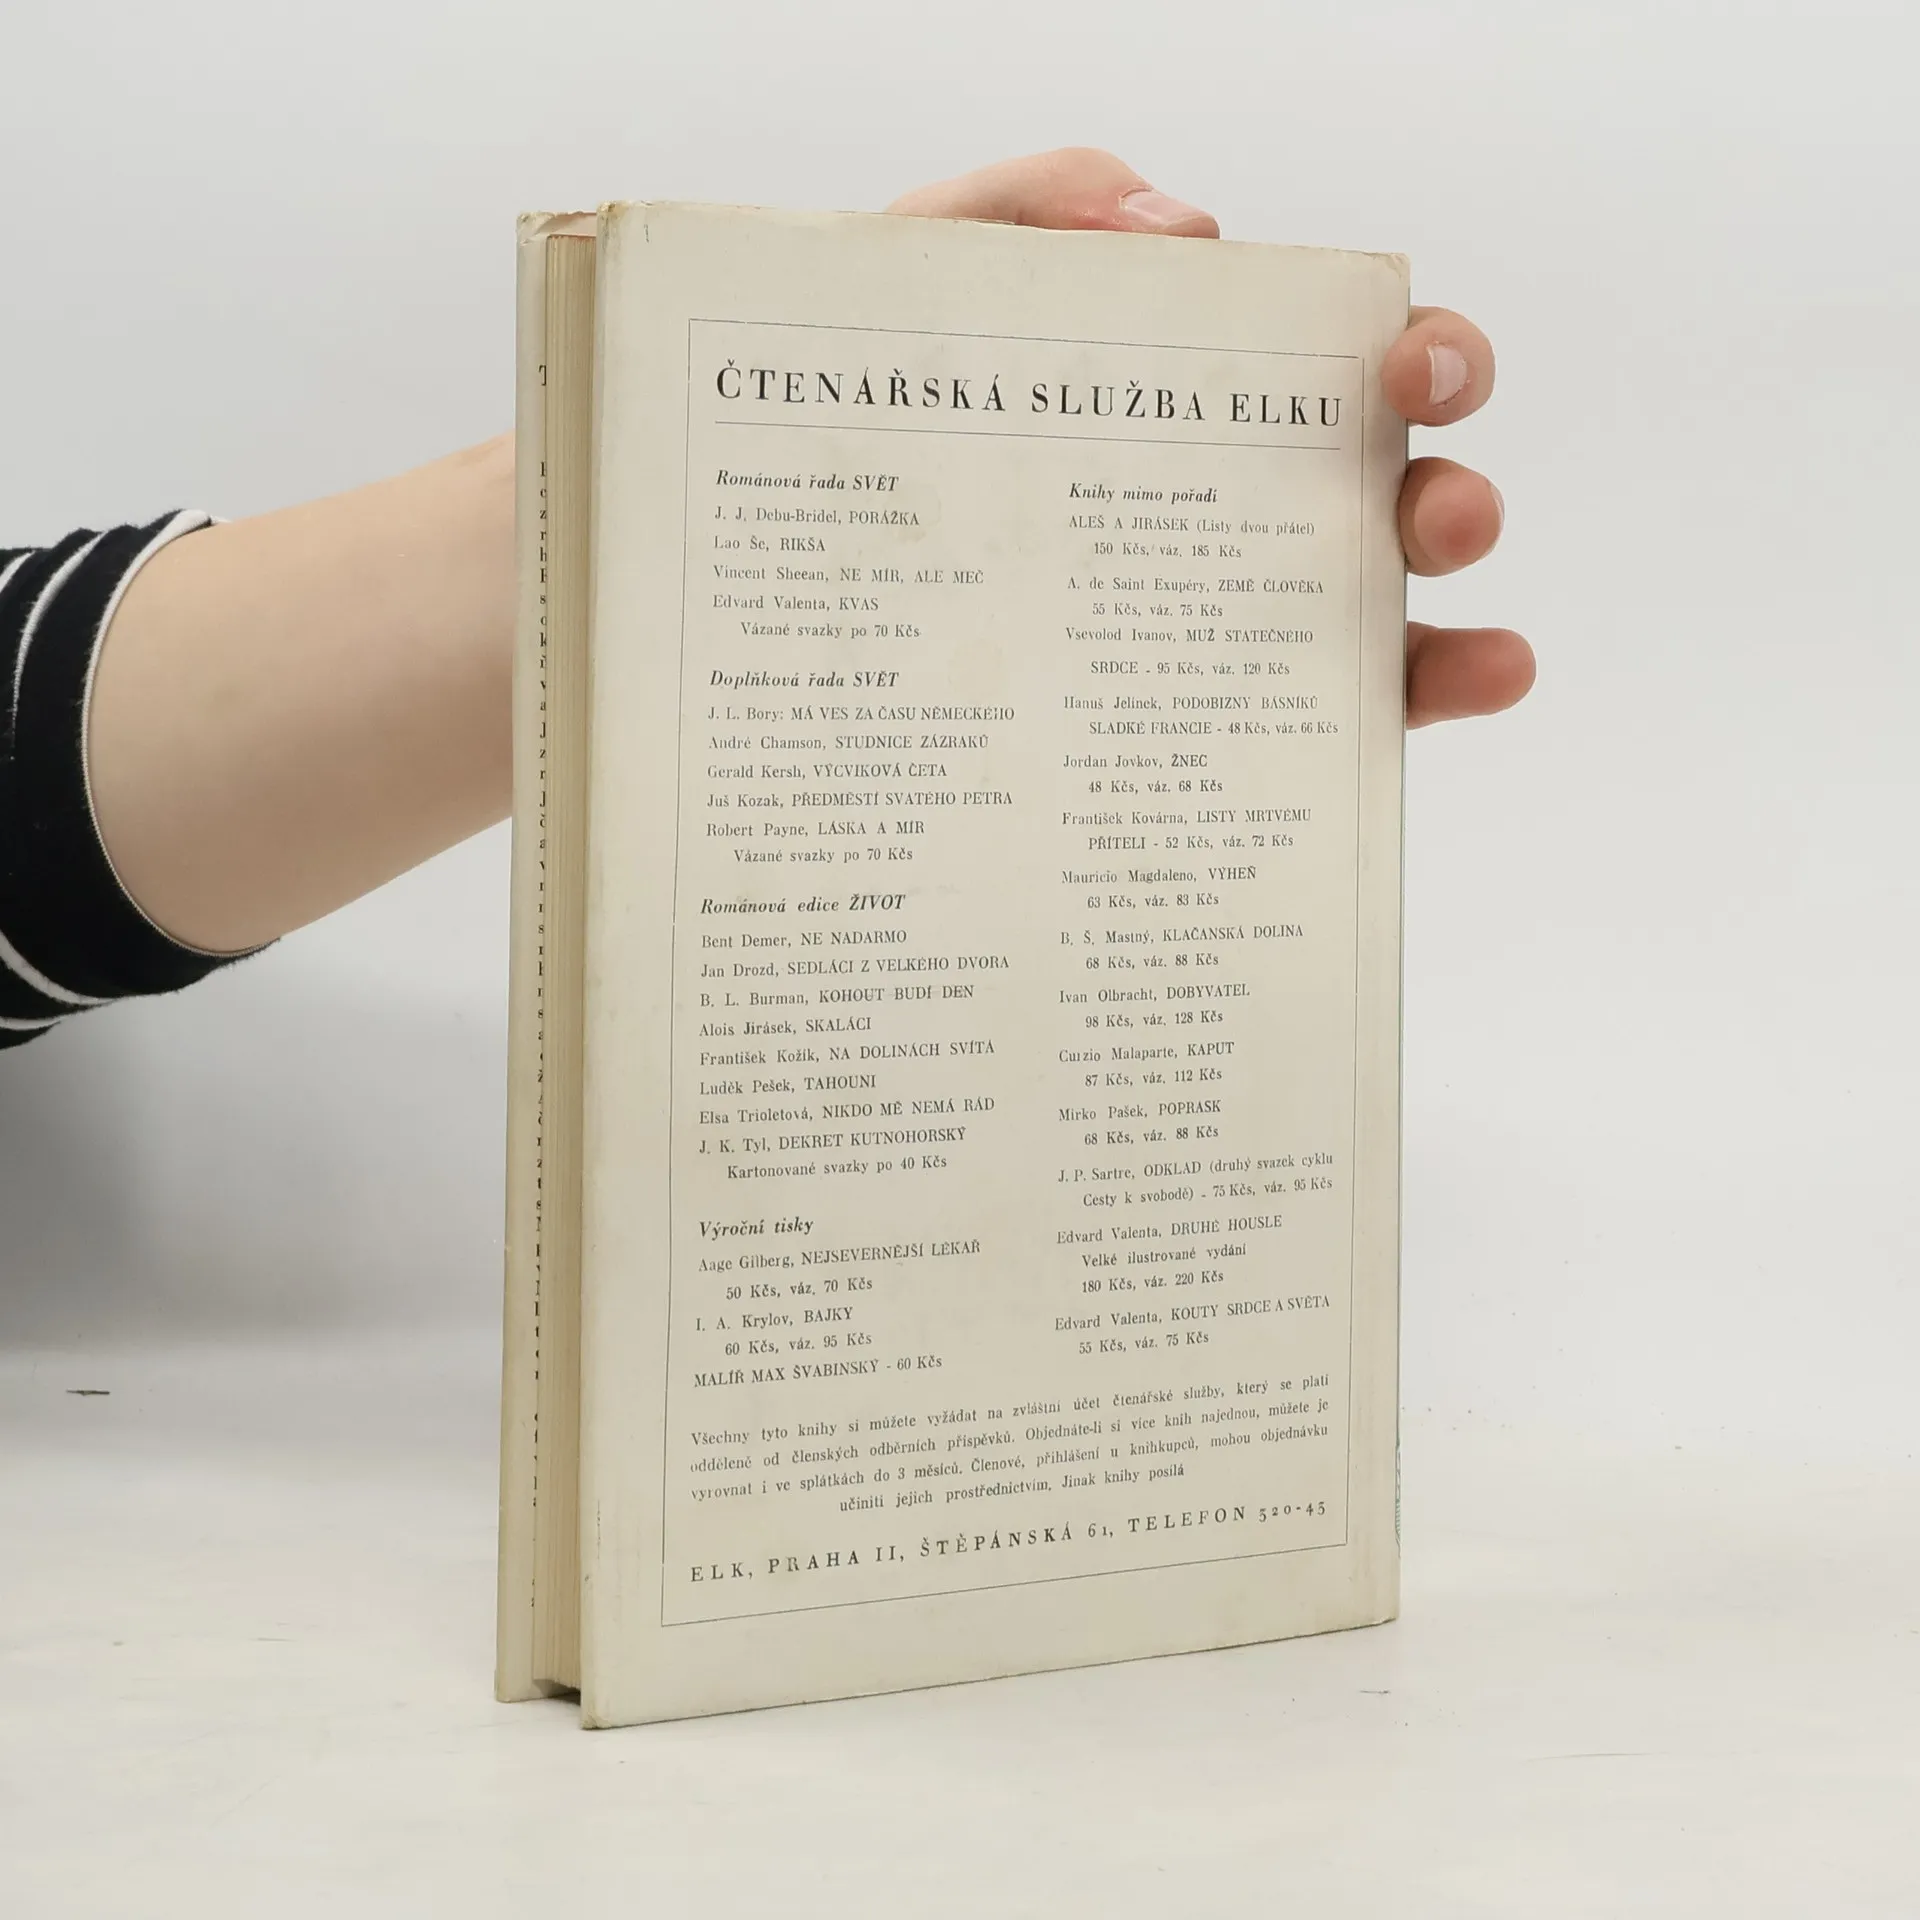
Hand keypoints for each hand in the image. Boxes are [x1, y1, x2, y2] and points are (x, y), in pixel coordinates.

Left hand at [890, 149, 1532, 728]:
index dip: (1416, 351)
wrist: (783, 564)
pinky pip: (1357, 705)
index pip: (1346, 360)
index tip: (1398, 367)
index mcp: (1205, 398)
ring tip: (1439, 559)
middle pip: (1396, 476)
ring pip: (1393, 589)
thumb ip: (1029, 208)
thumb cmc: (868, 411)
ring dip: (1449, 559)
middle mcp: (1247, 499)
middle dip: (1443, 473)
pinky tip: (1490, 669)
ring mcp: (1246, 611)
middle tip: (1421, 501)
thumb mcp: (917, 281)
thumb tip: (1178, 226)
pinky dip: (1442, 683)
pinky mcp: (1234, 710)